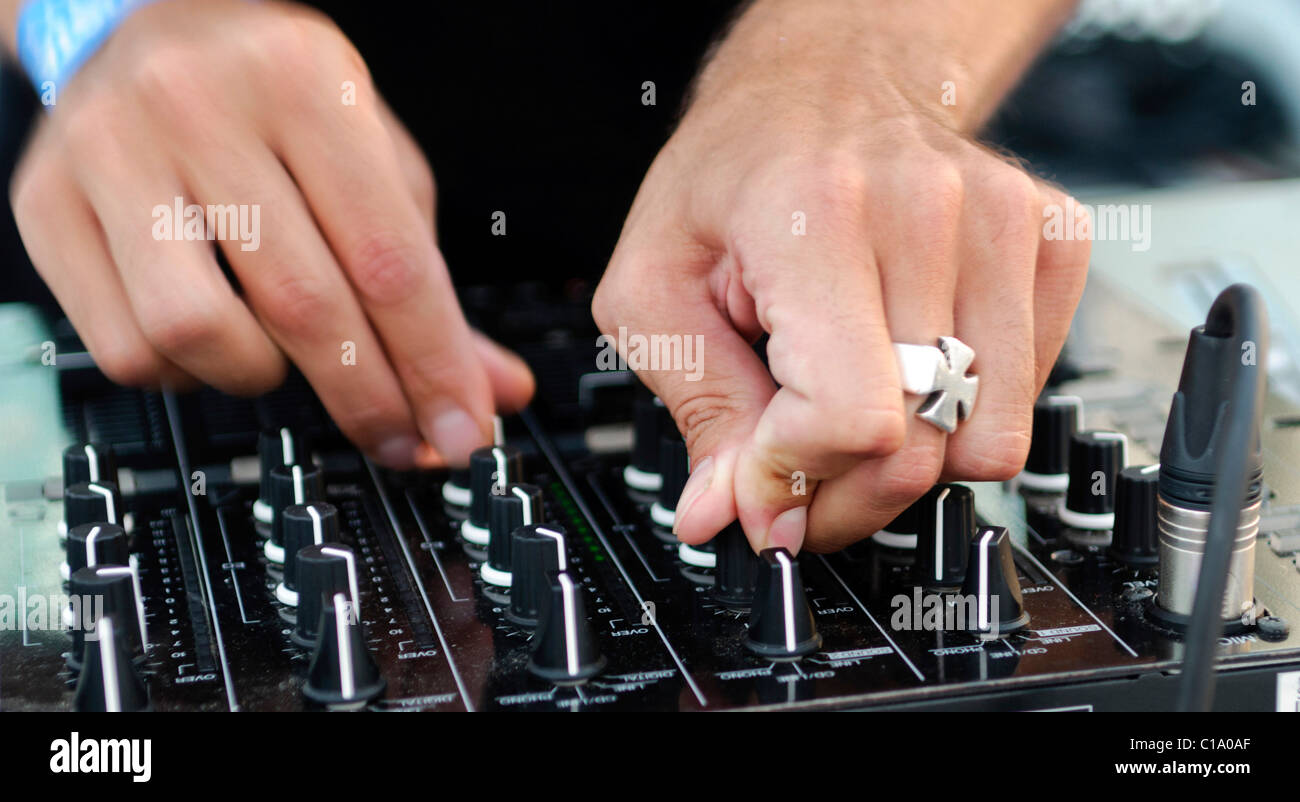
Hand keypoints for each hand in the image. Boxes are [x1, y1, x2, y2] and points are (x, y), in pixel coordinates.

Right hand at [9, 0, 532, 467]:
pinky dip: (190, 372)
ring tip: (284, 347)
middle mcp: (197, 106)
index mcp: (302, 79)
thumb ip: (428, 278)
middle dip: (371, 398)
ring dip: (264, 376)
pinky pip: (128, 348)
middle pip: (305, 305)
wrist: (140, 20)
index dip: (434, 364)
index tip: (464, 428)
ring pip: (200, 334)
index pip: (388, 258)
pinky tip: (216, 335)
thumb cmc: (275, 97)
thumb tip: (488, 390)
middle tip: (405, 438)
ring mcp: (109, 154)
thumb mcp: (374, 158)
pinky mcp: (46, 205)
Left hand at [593, 0, 1088, 552]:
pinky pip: (1029, 394)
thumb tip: (731, 514)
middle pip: (922, 446)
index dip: (797, 476)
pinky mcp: (1052, 241)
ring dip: (911, 460)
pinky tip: (908, 364)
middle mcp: (929, 212)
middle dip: (846, 492)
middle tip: (799, 474)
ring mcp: (1006, 224)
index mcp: (817, 214)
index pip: (851, 417)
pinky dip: (965, 411)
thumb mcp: (655, 287)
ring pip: (987, 438)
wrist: (826, 82)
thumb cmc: (733, 175)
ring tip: (853, 411)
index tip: (761, 478)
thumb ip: (696, 408)